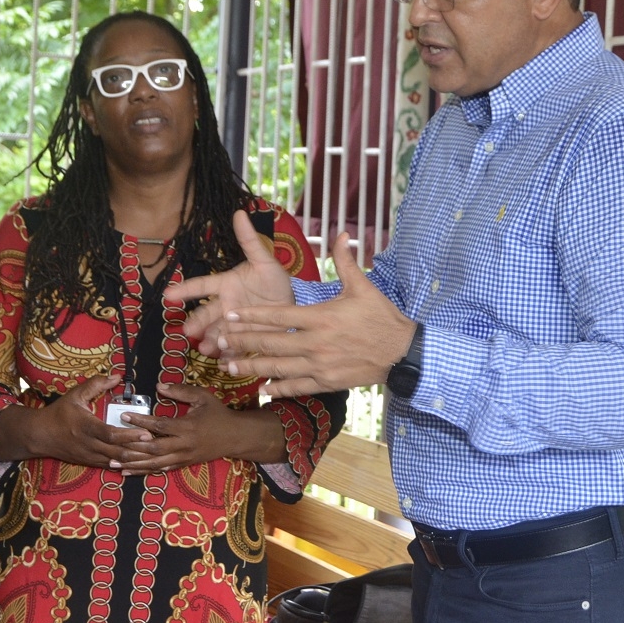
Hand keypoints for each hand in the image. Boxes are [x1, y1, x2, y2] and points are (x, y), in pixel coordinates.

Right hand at [0, 375, 154, 467]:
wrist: (38, 436)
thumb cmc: (58, 413)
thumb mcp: (74, 395)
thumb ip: (95, 384)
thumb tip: (117, 376)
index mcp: (85, 427)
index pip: (110, 434)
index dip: (130, 435)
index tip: (147, 432)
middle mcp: (88, 444)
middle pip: (117, 452)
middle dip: (139, 451)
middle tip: (158, 446)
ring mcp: (88, 456)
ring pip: (116, 462)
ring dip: (134, 460)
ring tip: (153, 456)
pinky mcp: (89, 462)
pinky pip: (110, 466)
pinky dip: (124, 466)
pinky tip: (138, 464)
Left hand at [110, 383, 283, 474]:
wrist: (235, 437)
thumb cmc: (218, 414)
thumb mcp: (203, 397)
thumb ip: (181, 391)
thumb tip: (158, 386)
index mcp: (188, 427)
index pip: (159, 425)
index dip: (141, 421)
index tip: (124, 415)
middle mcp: (184, 445)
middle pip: (153, 448)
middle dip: (131, 447)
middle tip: (112, 443)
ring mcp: (183, 457)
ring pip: (154, 463)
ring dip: (132, 464)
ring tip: (112, 463)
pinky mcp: (183, 464)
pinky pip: (161, 470)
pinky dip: (143, 471)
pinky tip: (128, 471)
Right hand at [164, 209, 294, 354]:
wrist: (291, 302)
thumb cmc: (273, 279)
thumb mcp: (264, 260)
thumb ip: (250, 241)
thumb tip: (239, 213)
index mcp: (225, 285)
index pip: (202, 286)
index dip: (185, 290)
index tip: (168, 295)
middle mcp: (225, 305)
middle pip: (207, 314)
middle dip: (197, 323)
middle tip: (188, 331)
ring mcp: (234, 324)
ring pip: (219, 332)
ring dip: (212, 341)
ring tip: (208, 348)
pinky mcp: (246, 338)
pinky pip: (236, 347)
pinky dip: (231, 355)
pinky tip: (227, 362)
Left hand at [214, 232, 415, 396]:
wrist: (402, 352)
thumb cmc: (382, 317)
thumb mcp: (363, 286)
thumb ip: (345, 261)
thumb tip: (341, 234)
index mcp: (321, 316)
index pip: (278, 316)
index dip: (252, 316)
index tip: (231, 316)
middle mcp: (316, 342)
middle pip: (270, 342)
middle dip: (243, 341)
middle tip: (220, 340)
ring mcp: (320, 365)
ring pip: (278, 367)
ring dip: (252, 366)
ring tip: (230, 366)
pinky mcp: (327, 381)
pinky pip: (297, 386)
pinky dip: (278, 388)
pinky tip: (262, 388)